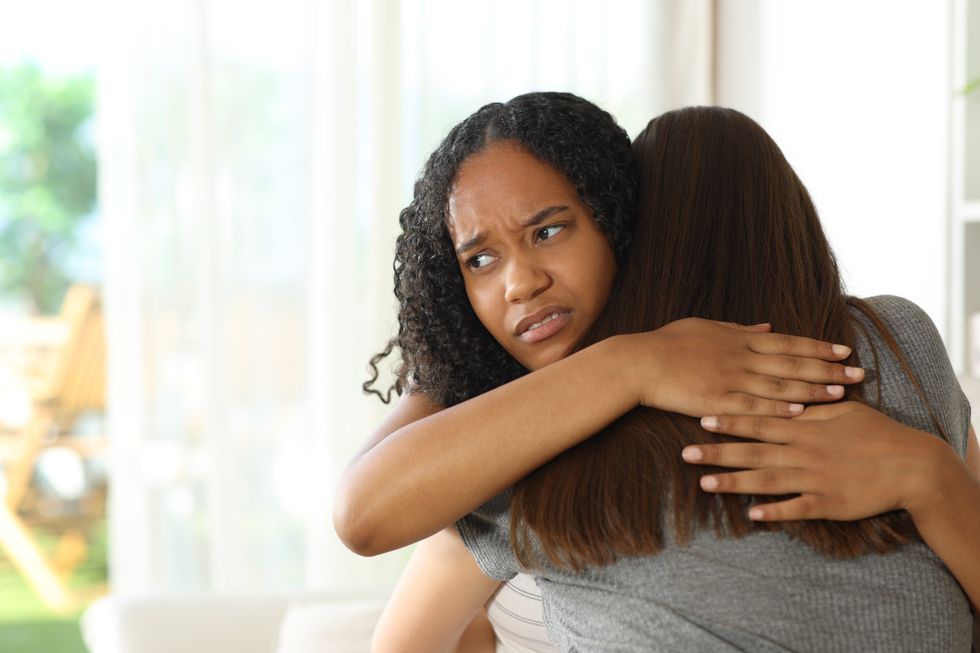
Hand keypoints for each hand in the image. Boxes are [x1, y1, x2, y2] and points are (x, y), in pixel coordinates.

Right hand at [621, 318, 863, 417]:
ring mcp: (731, 379)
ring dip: (812, 390)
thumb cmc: (668, 343)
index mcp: (739, 338)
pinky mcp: (717, 401)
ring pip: (780, 385)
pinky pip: (754, 405)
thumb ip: (738, 328)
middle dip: (828, 369)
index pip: (788, 342)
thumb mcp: (705, 326)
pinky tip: (801, 412)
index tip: (844, 351)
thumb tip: (766, 326)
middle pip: (793, 363)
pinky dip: (779, 408)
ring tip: (841, 394)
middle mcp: (741, 357)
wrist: (640, 362)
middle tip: (858, 374)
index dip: (818, 347)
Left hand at [681, 401, 954, 520]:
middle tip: (685, 453)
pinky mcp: (828, 502)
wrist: (912, 465)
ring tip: (704, 484)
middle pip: (753, 451)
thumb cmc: (876, 434)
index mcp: (805, 428)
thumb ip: (810, 408)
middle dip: (718, 452)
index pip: (760, 422)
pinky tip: (752, 515)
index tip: (701, 419)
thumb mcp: (842, 411)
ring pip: (767, 480)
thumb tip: (785, 400)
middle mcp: (804, 452)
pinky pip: (797, 508)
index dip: (730, 421)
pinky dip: (775, 511)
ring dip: (734, 482)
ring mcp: (814, 478)